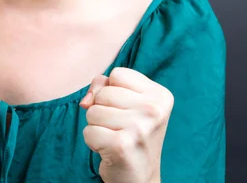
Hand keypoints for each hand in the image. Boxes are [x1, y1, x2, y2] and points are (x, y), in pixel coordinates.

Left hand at [80, 67, 173, 182]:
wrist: (140, 177)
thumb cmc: (130, 134)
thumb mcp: (124, 103)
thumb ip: (103, 86)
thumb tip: (86, 101)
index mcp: (160, 95)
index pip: (117, 74)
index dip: (112, 90)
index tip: (126, 109)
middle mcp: (155, 110)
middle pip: (103, 93)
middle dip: (102, 109)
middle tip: (120, 128)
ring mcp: (140, 128)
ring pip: (92, 111)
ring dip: (97, 126)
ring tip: (115, 137)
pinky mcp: (122, 145)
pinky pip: (88, 131)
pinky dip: (92, 141)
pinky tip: (109, 149)